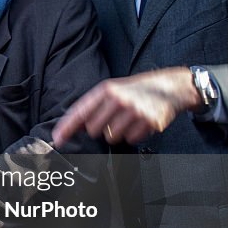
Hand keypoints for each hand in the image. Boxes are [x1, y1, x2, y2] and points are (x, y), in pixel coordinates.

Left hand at [52, 67, 199, 146]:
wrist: (169, 87)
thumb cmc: (135, 90)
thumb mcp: (112, 90)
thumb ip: (93, 105)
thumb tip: (75, 126)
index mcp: (106, 90)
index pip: (80, 111)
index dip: (66, 127)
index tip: (57, 139)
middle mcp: (119, 99)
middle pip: (94, 129)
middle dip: (99, 129)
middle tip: (112, 119)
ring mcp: (134, 111)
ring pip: (111, 137)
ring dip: (117, 133)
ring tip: (128, 120)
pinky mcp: (148, 122)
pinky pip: (130, 139)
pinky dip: (134, 134)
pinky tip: (140, 123)